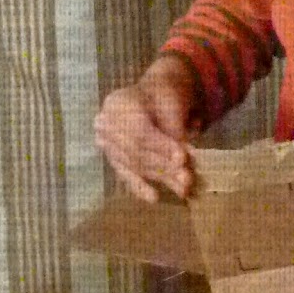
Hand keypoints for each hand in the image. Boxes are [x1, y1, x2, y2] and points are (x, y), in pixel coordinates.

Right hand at [94, 57, 197, 201]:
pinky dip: (141, 186)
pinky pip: (127, 173)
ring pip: (135, 165)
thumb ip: (175, 132)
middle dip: (164, 167)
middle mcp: (106, 123)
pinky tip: (153, 197)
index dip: (161, 146)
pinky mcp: (114, 158)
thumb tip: (181, 162)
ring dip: (161, 177)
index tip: (182, 158)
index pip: (139, 130)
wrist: (154, 95)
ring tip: (183, 188)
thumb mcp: (173, 106)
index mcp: (119, 103)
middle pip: (136, 151)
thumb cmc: (165, 96)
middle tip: (187, 179)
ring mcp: (107, 142)